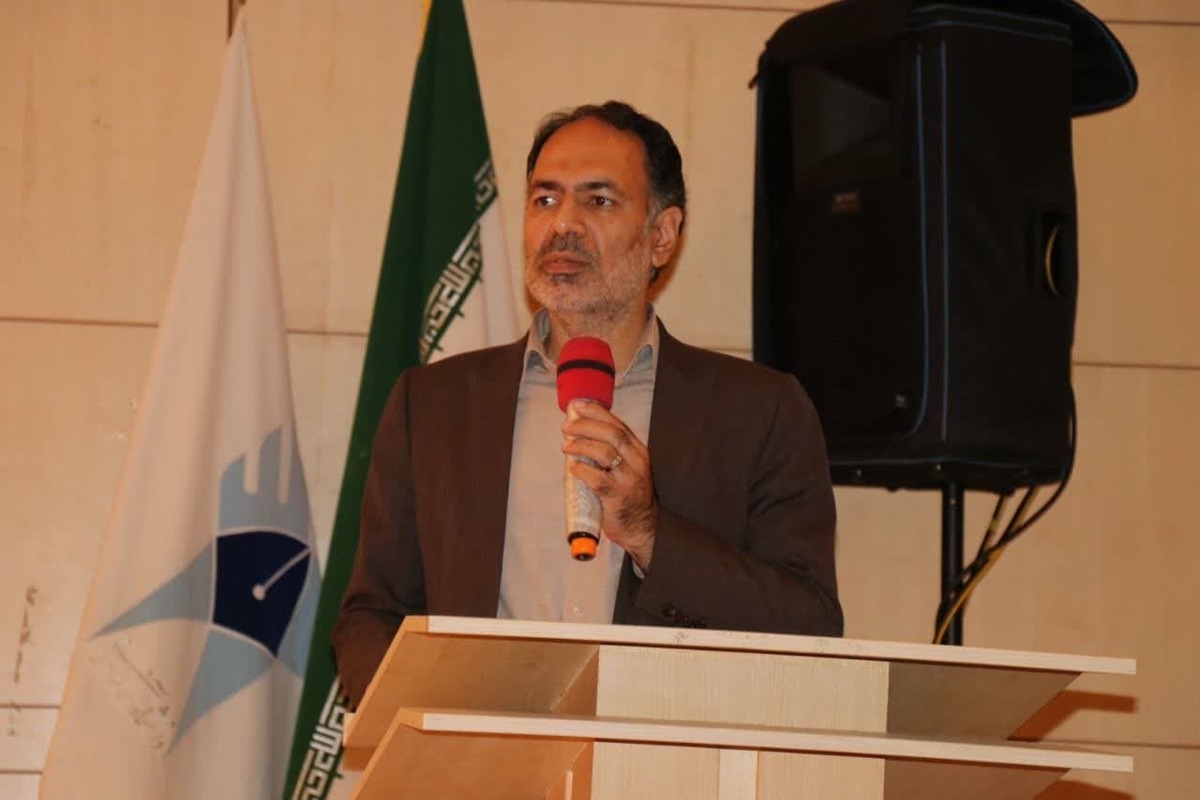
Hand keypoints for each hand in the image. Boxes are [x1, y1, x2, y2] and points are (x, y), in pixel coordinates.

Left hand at [562, 400, 657, 568]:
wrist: (642, 528)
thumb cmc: (629, 497)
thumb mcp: (627, 469)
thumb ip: (610, 452)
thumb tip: (579, 434)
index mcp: (638, 452)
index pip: (618, 424)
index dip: (597, 412)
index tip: (578, 406)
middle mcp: (637, 462)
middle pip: (612, 434)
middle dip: (586, 426)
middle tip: (567, 426)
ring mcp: (629, 479)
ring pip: (604, 453)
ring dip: (581, 446)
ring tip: (566, 446)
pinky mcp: (618, 497)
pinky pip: (597, 479)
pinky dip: (582, 471)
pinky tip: (573, 469)